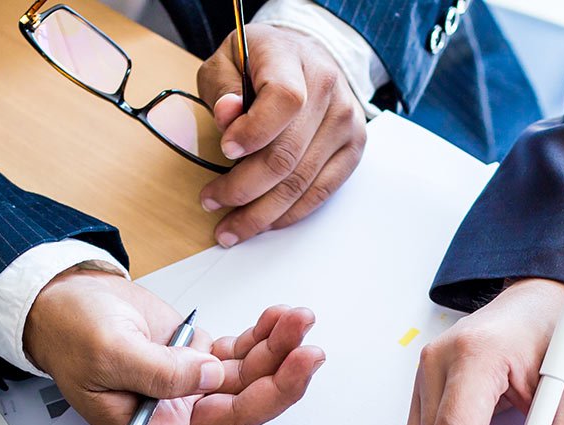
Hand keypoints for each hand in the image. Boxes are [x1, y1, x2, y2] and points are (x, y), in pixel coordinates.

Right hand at [23, 266, 323, 424]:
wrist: (69, 302)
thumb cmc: (74, 336)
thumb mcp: (108, 354)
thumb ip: (160, 370)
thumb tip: (210, 374)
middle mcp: (178, 417)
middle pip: (244, 413)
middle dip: (281, 384)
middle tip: (307, 355)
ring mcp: (194, 387)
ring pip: (252, 380)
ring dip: (280, 352)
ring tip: (297, 320)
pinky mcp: (200, 358)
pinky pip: (244, 354)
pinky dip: (266, 337)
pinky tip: (279, 320)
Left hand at [197, 24, 365, 245]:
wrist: (306, 56)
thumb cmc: (261, 61)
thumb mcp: (228, 60)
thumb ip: (222, 87)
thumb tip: (227, 115)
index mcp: (293, 59)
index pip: (283, 100)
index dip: (253, 132)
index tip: (226, 150)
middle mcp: (328, 89)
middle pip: (287, 154)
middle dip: (243, 188)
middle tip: (211, 202)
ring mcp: (345, 121)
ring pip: (301, 182)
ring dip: (261, 213)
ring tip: (230, 228)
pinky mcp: (353, 147)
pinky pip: (321, 191)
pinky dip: (289, 214)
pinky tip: (264, 222)